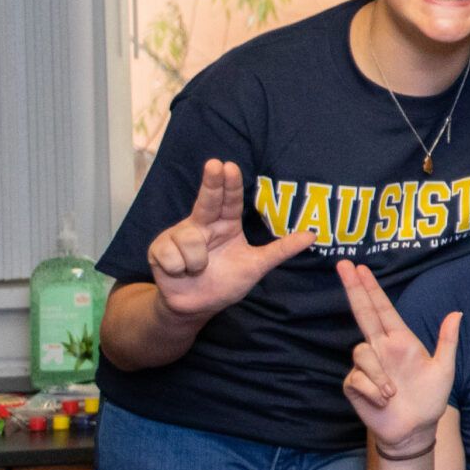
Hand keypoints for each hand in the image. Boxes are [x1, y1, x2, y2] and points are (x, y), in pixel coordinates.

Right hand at [146, 160, 313, 319]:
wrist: (197, 306)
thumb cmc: (226, 281)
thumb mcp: (257, 265)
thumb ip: (281, 250)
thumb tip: (311, 236)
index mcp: (226, 224)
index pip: (229, 201)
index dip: (229, 184)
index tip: (230, 166)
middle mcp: (202, 224)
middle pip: (206, 200)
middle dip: (210, 183)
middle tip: (215, 164)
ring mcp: (178, 234)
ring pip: (189, 239)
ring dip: (197, 261)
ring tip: (199, 269)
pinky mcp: (158, 249)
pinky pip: (171, 255)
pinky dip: (179, 269)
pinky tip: (180, 272)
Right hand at [337, 260, 456, 454]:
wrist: (415, 429)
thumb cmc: (430, 398)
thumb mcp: (445, 369)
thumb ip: (447, 341)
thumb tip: (457, 313)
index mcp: (401, 340)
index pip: (383, 309)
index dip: (371, 288)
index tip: (360, 267)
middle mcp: (381, 348)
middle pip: (362, 313)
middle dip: (353, 289)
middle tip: (343, 264)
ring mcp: (366, 366)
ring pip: (361, 352)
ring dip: (379, 375)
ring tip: (394, 393)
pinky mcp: (355, 384)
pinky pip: (358, 378)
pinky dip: (373, 390)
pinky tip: (384, 400)